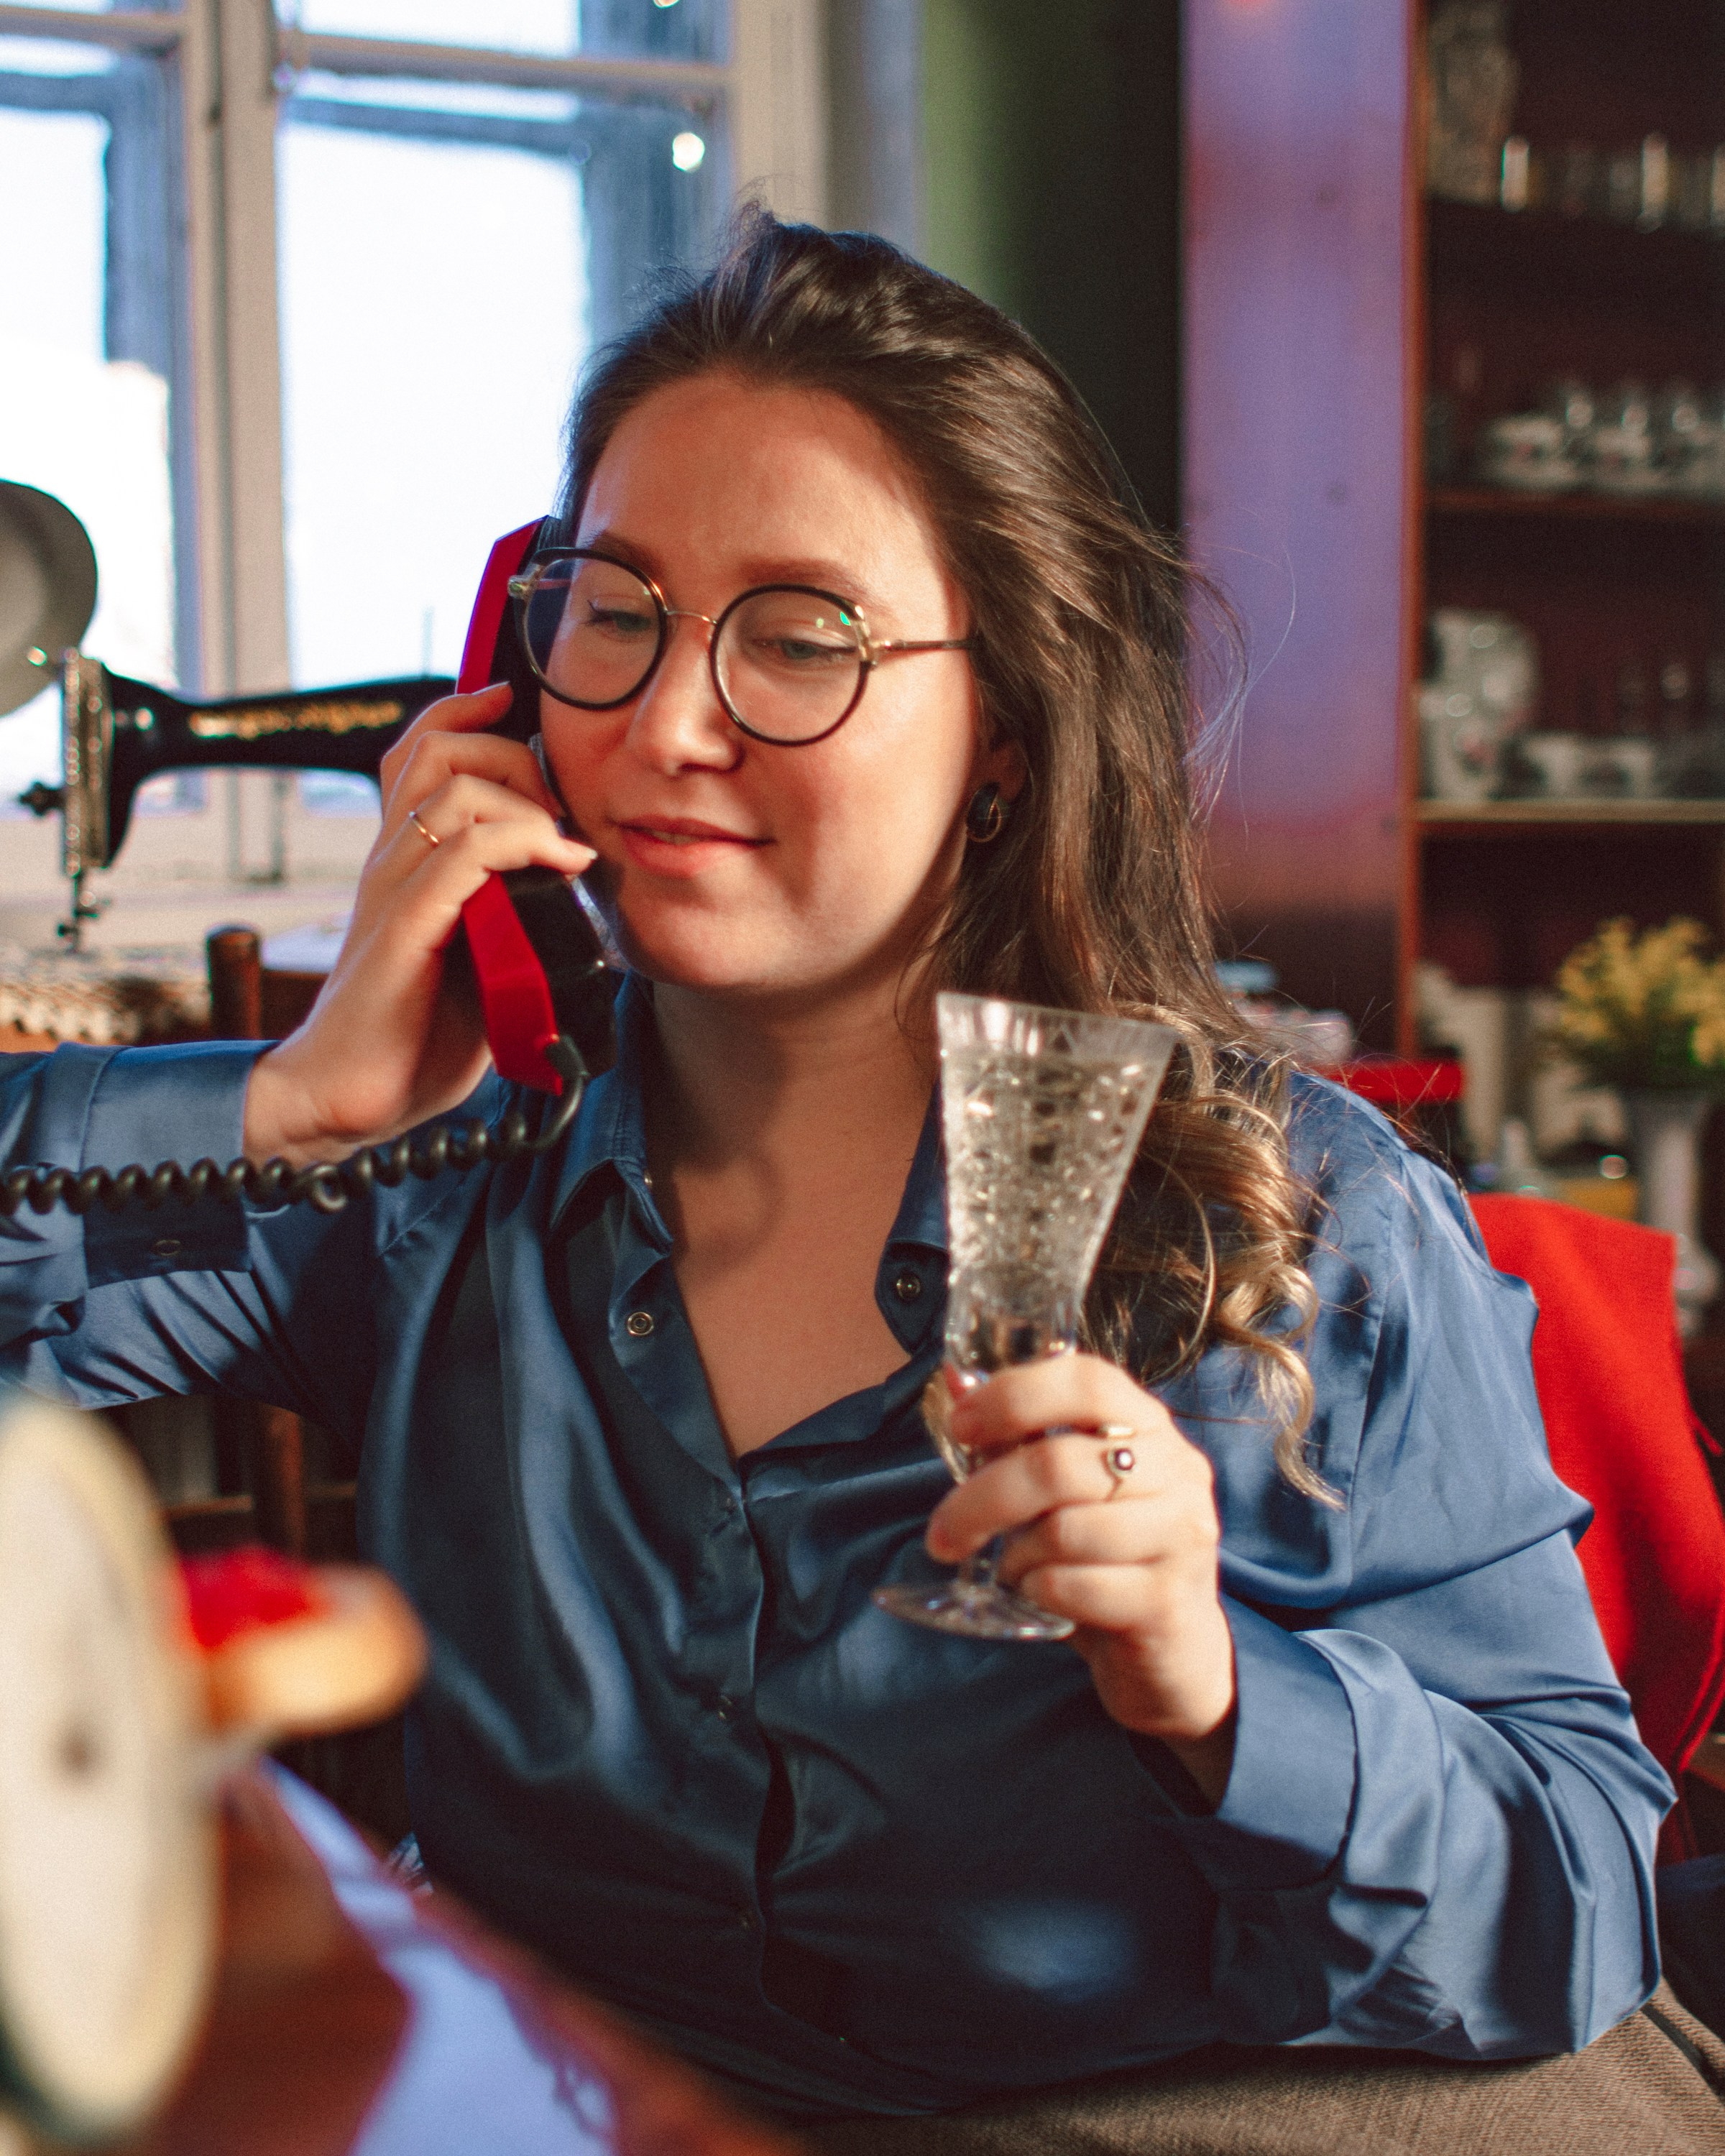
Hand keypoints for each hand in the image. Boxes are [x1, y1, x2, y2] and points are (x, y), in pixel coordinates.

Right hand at [243, 683, 593, 1163]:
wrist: (350, 1096)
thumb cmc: (415, 1035)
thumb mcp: (481, 956)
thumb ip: (513, 910)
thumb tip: (579, 883)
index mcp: (405, 862)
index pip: (421, 751)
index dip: (467, 714)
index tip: (515, 704)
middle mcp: (391, 861)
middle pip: (438, 750)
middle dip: (510, 753)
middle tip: (556, 805)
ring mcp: (394, 891)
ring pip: (453, 789)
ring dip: (524, 800)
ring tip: (561, 843)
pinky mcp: (405, 928)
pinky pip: (461, 853)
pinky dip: (520, 844)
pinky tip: (558, 865)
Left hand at [926, 1353, 1236, 1804]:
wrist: (1175, 1654)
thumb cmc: (1108, 1558)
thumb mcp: (1066, 1492)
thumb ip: (1018, 1437)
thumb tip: (954, 1379)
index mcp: (1150, 1428)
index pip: (1088, 1381)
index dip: (1015, 1394)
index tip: (961, 1425)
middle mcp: (1177, 1472)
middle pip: (1057, 1464)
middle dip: (981, 1499)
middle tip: (942, 1534)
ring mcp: (1182, 1535)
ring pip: (1063, 1531)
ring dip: (1016, 1556)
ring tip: (1016, 1571)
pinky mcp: (1169, 1601)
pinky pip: (1074, 1587)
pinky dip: (1039, 1594)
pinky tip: (1044, 1598)